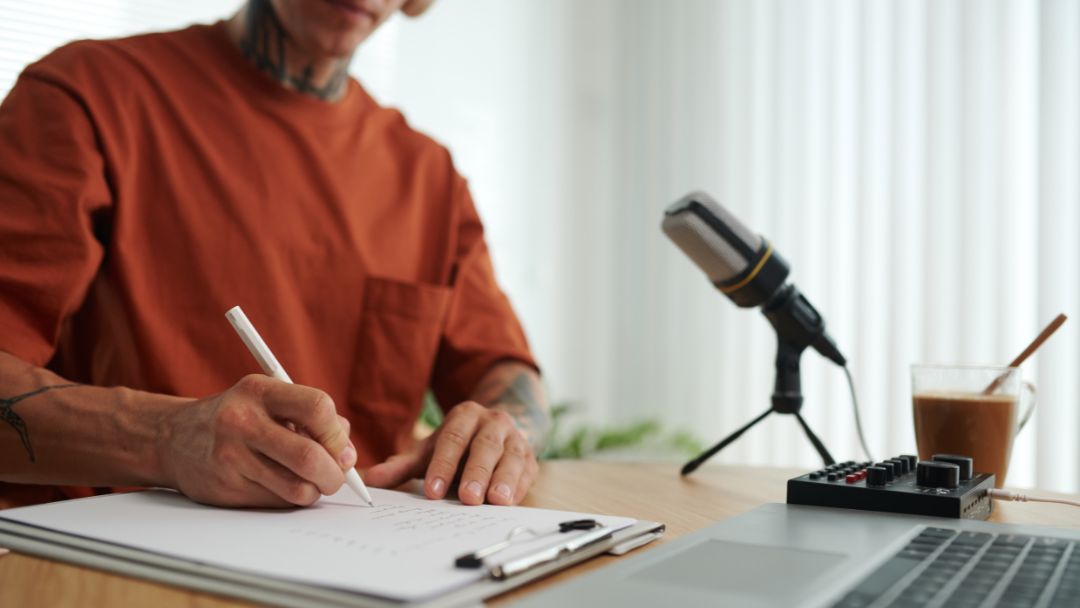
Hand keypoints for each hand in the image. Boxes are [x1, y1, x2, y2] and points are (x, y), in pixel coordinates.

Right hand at [157, 374, 356, 507]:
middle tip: (336, 475)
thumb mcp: (270, 400)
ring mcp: (231, 458)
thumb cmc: (238, 417)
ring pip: (298, 488)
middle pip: (309, 456)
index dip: (337, 433)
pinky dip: (291, 499)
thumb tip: (348, 455)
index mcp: (259, 391)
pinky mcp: (226, 489)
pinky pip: (278, 503)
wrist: (174, 438)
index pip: (317, 407)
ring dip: (315, 490)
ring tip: (309, 480)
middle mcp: (242, 422)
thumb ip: (314, 419)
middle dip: (334, 473)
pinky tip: (280, 484)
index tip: (341, 447)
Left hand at [365, 401, 538, 505]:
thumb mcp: (429, 451)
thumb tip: (370, 480)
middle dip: (476, 472)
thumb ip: (402, 466)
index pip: (453, 438)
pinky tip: (509, 502)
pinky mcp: (529, 458)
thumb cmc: (457, 446)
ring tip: (495, 500)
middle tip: (467, 498)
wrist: (496, 432)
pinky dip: (519, 487)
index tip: (432, 490)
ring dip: (503, 479)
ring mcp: (514, 439)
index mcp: (465, 415)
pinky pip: (527, 471)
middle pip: (485, 446)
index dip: (443, 464)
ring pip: (511, 457)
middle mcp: (493, 422)